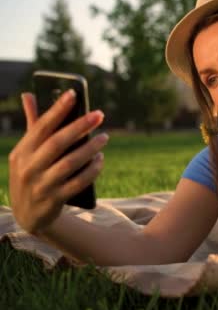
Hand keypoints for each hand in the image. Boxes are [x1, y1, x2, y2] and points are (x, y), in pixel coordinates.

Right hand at [8, 90, 107, 233]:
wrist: (28, 216)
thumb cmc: (31, 175)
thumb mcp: (26, 153)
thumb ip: (32, 126)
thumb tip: (29, 95)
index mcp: (21, 152)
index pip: (41, 126)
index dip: (57, 109)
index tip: (73, 93)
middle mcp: (28, 168)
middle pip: (57, 143)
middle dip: (79, 126)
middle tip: (99, 114)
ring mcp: (41, 185)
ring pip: (70, 163)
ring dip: (90, 148)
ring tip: (105, 137)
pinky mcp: (54, 200)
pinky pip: (78, 182)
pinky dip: (92, 170)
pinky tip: (101, 159)